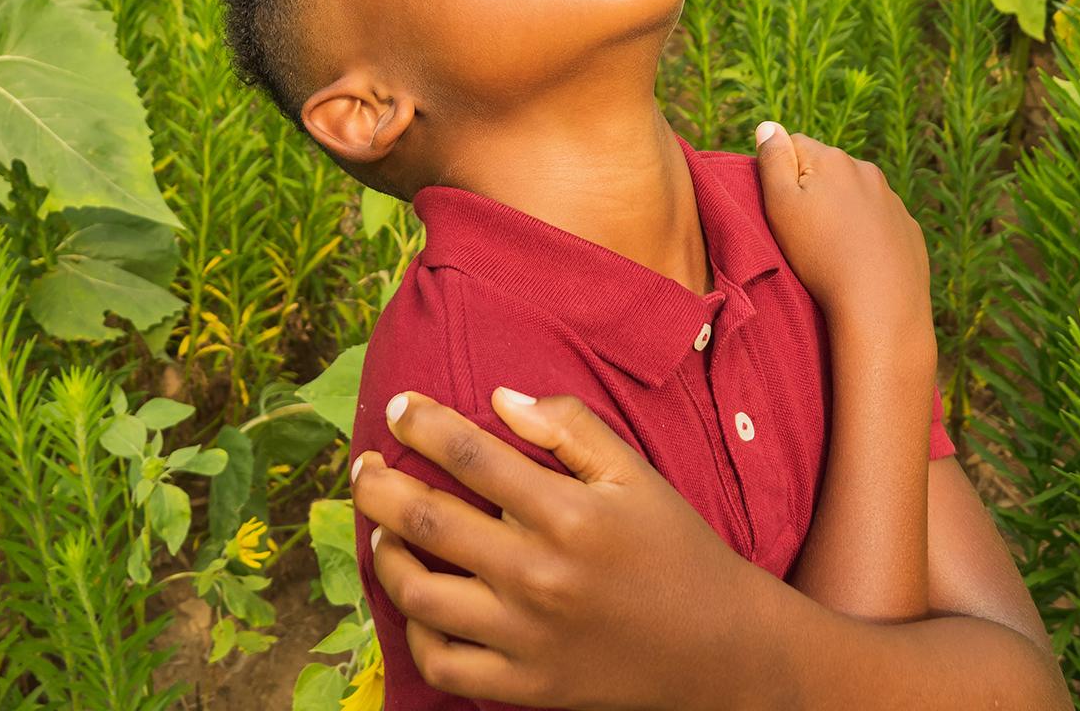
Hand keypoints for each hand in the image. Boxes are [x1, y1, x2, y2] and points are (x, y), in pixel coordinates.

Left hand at [351, 385, 788, 710]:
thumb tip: (499, 398)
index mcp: (568, 514)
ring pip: (420, 593)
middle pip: (428, 520)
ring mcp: (526, 637)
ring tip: (381, 528)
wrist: (717, 650)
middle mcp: (539, 575)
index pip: (471, 456)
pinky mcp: (524, 686)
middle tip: (362, 464)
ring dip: (385, 553)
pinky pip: (443, 661)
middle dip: (379, 484)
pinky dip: (416, 629)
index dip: (423, 424)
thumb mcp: (635, 472)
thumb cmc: (673, 547)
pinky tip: (417, 598)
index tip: (399, 406)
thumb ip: (570, 427)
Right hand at [754, 122, 933, 356]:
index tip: (782, 207)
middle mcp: (866, 170)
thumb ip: (772, 160)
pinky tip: (860, 259)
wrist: (881, 305)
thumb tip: (768, 125)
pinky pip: (879, 220)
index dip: (780, 173)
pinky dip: (867, 231)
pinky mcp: (908, 228)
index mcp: (832, 159)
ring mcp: (892, 200)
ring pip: (854, 194)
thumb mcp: (781, 206)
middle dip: (813, 189)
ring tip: (831, 249)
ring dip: (841, 210)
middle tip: (804, 231)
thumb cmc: (820, 254)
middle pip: (826, 169)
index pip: (793, 145)